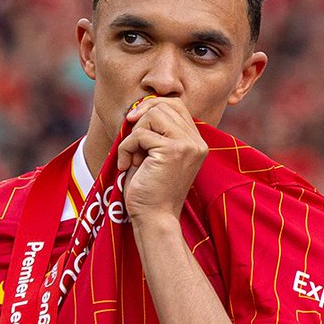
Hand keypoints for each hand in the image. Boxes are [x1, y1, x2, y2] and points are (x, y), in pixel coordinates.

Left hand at [118, 97, 207, 224]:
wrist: (154, 218)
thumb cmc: (150, 190)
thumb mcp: (156, 155)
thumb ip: (156, 131)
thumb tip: (140, 107)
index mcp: (196, 142)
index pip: (176, 105)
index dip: (152, 107)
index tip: (134, 122)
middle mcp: (196, 141)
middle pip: (164, 106)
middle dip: (140, 121)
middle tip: (132, 144)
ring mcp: (187, 145)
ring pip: (153, 115)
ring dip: (134, 135)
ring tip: (133, 157)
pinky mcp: (173, 151)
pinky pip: (140, 134)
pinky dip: (126, 148)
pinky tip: (127, 166)